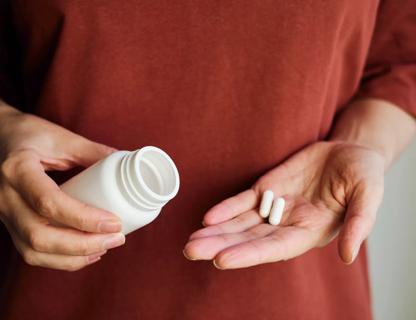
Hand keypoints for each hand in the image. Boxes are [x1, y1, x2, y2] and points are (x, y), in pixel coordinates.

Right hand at [0, 110, 124, 270]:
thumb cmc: (30, 135)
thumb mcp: (62, 137)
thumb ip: (94, 152)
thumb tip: (128, 166)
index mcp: (17, 170)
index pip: (49, 203)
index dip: (83, 218)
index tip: (114, 222)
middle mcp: (6, 197)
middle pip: (40, 236)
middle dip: (82, 245)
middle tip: (116, 239)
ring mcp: (4, 214)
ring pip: (34, 251)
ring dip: (73, 258)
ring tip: (105, 248)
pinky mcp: (10, 225)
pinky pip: (32, 252)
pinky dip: (61, 259)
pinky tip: (86, 254)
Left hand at [184, 141, 384, 268]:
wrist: (350, 151)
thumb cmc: (363, 176)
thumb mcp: (368, 195)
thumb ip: (359, 224)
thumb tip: (349, 256)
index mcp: (310, 232)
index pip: (274, 247)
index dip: (248, 253)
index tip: (221, 260)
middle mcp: (287, 225)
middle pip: (249, 239)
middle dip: (220, 245)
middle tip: (190, 250)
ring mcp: (274, 207)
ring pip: (240, 223)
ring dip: (215, 231)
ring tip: (191, 241)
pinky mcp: (266, 189)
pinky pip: (243, 201)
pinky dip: (226, 209)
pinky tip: (208, 218)